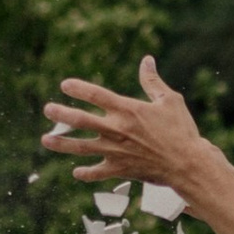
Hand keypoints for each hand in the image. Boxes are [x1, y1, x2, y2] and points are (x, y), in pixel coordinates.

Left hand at [40, 54, 213, 201]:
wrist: (187, 164)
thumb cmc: (182, 131)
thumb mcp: (170, 100)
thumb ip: (152, 81)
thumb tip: (147, 60)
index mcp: (127, 110)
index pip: (96, 95)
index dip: (79, 88)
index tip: (65, 85)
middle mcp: (117, 130)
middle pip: (81, 120)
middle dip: (61, 114)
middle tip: (48, 109)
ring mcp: (115, 151)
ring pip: (81, 147)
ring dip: (62, 144)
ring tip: (46, 140)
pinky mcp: (120, 169)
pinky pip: (97, 172)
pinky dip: (86, 173)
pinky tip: (77, 172)